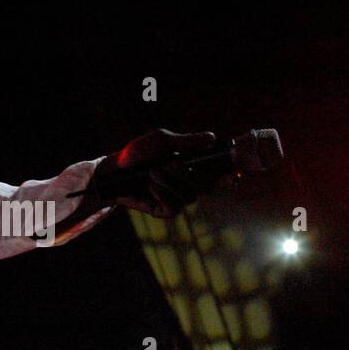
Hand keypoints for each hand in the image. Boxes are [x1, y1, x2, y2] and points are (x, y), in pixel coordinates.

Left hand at [87, 129, 216, 216]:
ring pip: (190, 196)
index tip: (234, 172)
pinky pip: (174, 207)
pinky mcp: (165, 211)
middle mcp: (189, 183)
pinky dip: (163, 194)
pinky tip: (151, 187)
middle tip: (173, 164)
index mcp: (193, 165)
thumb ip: (187, 142)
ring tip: (152, 172)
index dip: (229, 173)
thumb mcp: (161, 142)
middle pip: (208, 186)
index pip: (219, 172)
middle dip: (190, 174)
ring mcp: (178, 198)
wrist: (114, 171)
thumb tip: (213, 138)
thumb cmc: (138, 154)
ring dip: (171, 182)